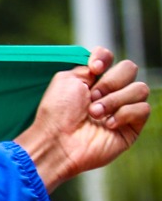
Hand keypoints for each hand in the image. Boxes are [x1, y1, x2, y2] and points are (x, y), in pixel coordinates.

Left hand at [16, 48, 149, 192]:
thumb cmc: (56, 114)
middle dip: (110, 82)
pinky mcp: (131, 127)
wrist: (57, 143)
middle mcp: (109, 93)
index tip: (94, 68)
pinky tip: (108, 125)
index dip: (105, 58)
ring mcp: (122, 110)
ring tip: (95, 114)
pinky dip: (125, 114)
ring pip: (140, 89)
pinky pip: (143, 109)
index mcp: (92, 81)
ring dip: (114, 100)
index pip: (111, 58)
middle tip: (91, 98)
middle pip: (129, 69)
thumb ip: (86, 65)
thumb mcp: (66, 80)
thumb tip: (102, 64)